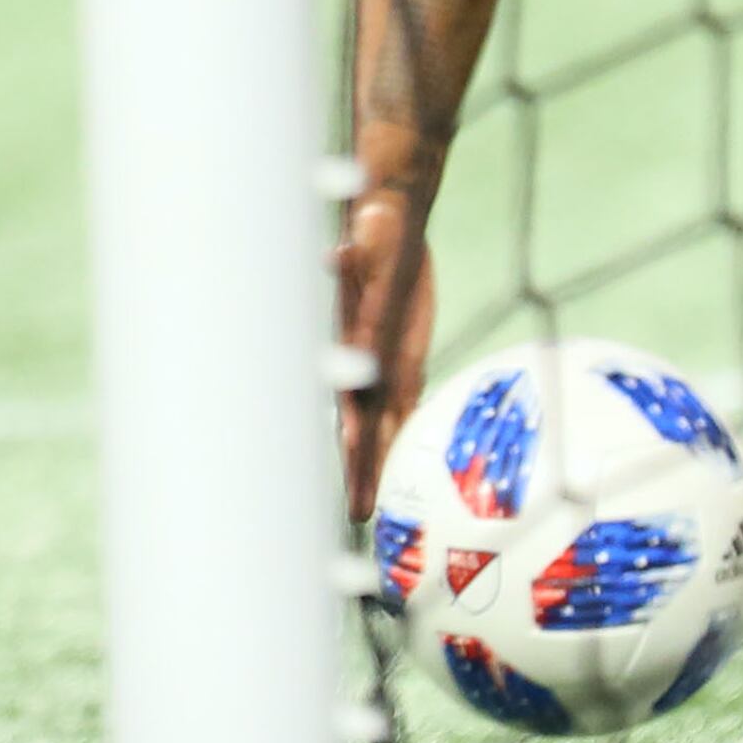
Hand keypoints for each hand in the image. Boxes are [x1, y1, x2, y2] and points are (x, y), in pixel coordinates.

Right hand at [335, 183, 437, 524]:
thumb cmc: (372, 233)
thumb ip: (354, 254)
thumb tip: (339, 252)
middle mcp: (363, 361)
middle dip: (360, 466)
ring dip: (375, 467)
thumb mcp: (366, 240)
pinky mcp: (403, 362)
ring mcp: (381, 367)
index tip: (352, 447)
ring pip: (382, 426)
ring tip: (368, 513)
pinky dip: (398, 438)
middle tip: (358, 511)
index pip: (352, 385)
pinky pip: (402, 408)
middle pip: (363, 423)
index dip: (352, 415)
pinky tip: (395, 470)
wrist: (386, 230)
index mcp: (354, 339)